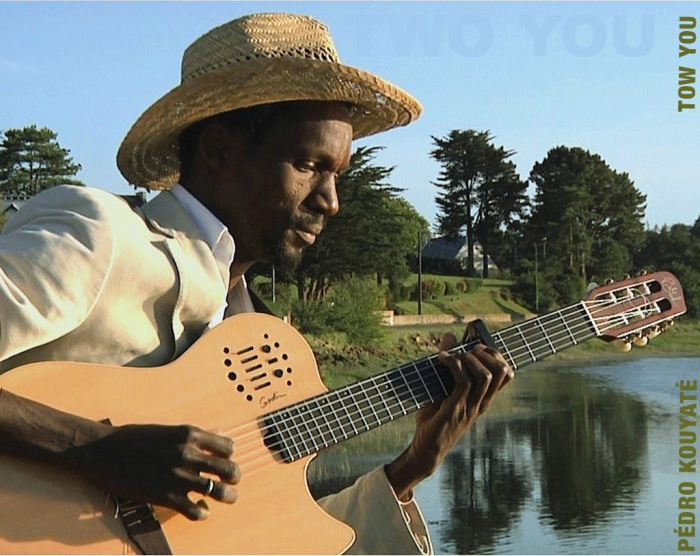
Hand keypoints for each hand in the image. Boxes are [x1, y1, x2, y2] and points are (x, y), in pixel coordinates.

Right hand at [66, 423, 239, 520]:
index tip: (222, 461)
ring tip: (227, 498)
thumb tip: (219, 435)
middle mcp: (188, 454)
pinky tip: (199, 510)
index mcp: (189, 434)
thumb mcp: (168, 430)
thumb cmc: (133, 438)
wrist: (102, 452)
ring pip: (219, 492)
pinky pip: (195, 510)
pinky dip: (202, 513)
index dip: (228, 456)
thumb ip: (195, 435)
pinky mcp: (166, 497)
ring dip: (228, 496)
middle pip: (230, 469)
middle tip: (231, 482)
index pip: (228, 447)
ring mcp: (178, 476)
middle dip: (234, 477)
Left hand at [385, 332, 513, 499]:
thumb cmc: (434, 417)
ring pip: (484, 376)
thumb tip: (449, 336)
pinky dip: (454, 365)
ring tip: (452, 356)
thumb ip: (449, 363)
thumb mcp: (443, 387)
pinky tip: (441, 360)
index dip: (497, 355)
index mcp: (483, 399)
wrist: (425, 449)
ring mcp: (469, 407)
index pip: (506, 374)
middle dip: (486, 353)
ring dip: (468, 359)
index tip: (478, 346)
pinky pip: (463, 382)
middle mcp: (481, 403)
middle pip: (501, 371)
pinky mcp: (454, 410)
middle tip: (468, 350)